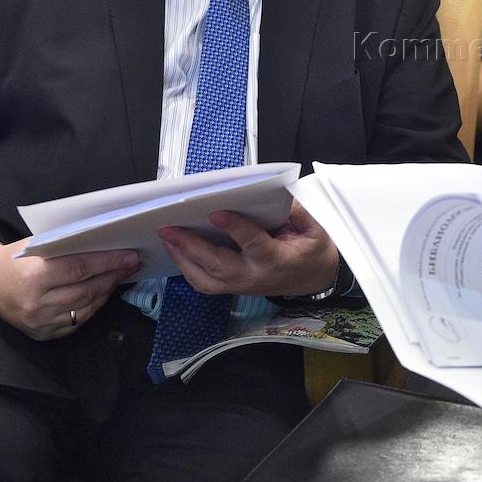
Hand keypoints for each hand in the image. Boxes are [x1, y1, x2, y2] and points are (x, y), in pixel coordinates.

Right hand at [0, 240, 139, 340]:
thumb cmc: (14, 259)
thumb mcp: (37, 246)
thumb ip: (68, 248)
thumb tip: (107, 245)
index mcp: (33, 277)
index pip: (80, 269)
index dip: (109, 262)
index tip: (130, 256)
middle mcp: (36, 304)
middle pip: (87, 290)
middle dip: (113, 276)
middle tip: (131, 265)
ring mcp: (39, 323)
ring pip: (86, 309)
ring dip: (106, 292)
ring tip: (119, 277)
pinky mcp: (42, 334)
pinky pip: (76, 322)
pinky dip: (92, 307)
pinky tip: (101, 294)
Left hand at [160, 201, 339, 297]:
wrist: (313, 279)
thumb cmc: (313, 250)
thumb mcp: (315, 228)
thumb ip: (297, 212)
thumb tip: (277, 193)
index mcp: (278, 260)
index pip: (254, 244)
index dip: (236, 229)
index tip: (216, 212)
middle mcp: (255, 277)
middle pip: (219, 265)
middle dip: (192, 247)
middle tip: (169, 229)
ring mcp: (241, 286)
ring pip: (206, 279)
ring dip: (183, 259)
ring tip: (166, 238)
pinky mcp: (233, 288)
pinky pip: (204, 283)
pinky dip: (186, 268)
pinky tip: (176, 251)